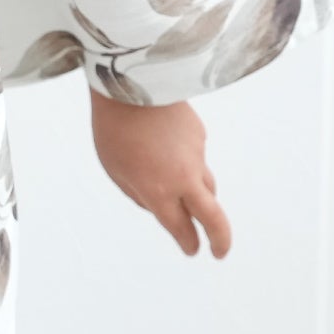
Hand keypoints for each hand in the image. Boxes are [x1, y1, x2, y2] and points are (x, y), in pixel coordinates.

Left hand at [88, 89, 231, 258]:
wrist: (130, 82)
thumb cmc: (113, 128)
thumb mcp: (114, 169)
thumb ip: (137, 194)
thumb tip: (157, 206)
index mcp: (159, 191)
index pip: (180, 228)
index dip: (187, 242)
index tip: (192, 250)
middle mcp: (183, 177)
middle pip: (213, 217)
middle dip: (220, 239)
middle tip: (220, 251)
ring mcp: (196, 155)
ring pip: (207, 185)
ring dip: (201, 198)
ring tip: (190, 200)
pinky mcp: (200, 135)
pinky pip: (196, 157)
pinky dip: (186, 161)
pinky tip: (167, 149)